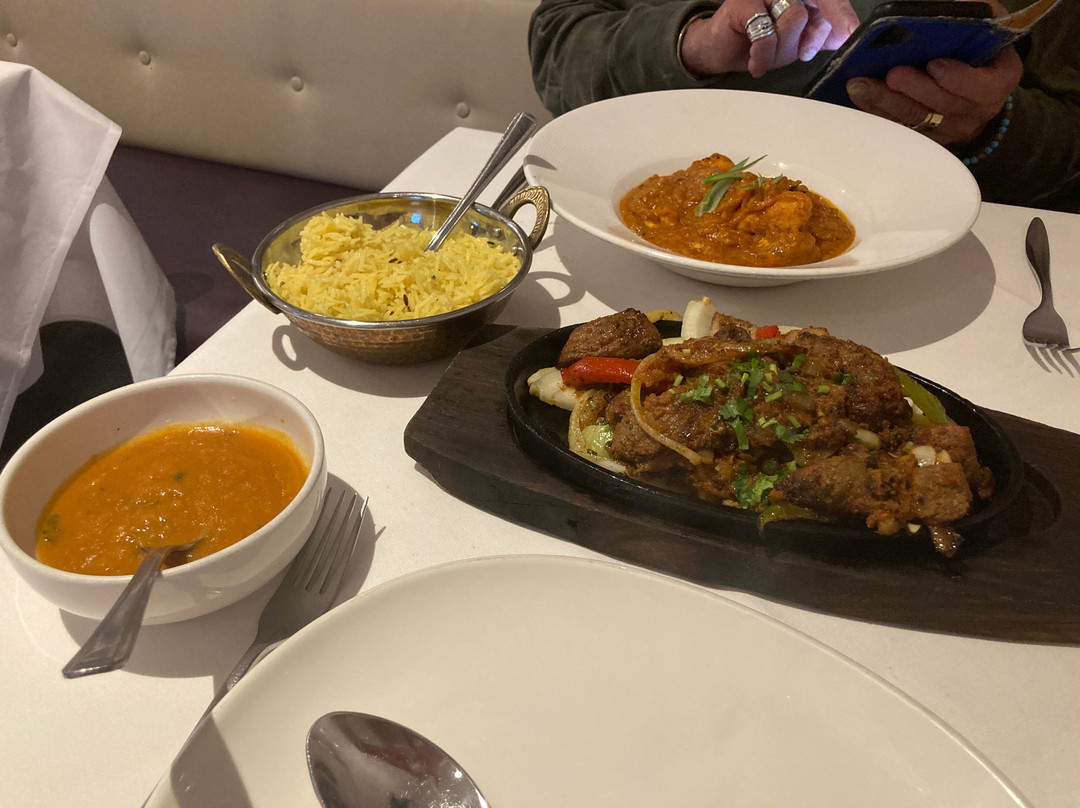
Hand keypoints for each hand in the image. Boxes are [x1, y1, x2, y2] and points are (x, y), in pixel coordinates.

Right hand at [681, 0, 857, 77]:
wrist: (717, 48)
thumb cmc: (756, 41)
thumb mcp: (794, 42)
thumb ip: (819, 36)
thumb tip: (845, 37)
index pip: (828, 0)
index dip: (841, 13)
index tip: (851, 34)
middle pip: (818, 1)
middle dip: (823, 26)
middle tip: (817, 48)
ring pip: (794, 18)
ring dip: (784, 48)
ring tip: (768, 58)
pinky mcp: (742, 2)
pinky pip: (766, 33)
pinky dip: (764, 55)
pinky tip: (757, 65)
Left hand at [843, 0, 1022, 145]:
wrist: (976, 85)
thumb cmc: (979, 50)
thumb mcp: (984, 29)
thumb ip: (971, 17)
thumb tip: (947, 6)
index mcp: (999, 81)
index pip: (981, 87)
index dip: (957, 78)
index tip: (934, 64)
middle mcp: (977, 111)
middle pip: (941, 105)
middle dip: (913, 90)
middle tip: (891, 75)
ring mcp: (951, 128)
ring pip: (916, 120)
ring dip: (885, 102)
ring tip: (860, 86)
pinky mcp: (928, 137)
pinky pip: (900, 129)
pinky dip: (878, 113)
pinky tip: (861, 99)